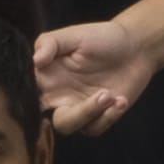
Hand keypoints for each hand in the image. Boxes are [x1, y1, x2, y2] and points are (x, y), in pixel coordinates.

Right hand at [34, 16, 153, 136]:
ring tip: (109, 95)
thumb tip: (35, 60)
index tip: (47, 95)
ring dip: (90, 113)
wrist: (136, 47)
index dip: (29, 101)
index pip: (28, 95)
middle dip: (68, 115)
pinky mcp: (97, 116)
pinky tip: (120, 100)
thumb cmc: (102, 37)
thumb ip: (49, 43)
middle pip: (45, 119)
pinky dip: (108, 117)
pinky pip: (93, 128)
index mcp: (47, 77)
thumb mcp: (73, 35)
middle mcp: (58, 95)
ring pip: (69, 126)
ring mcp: (78, 108)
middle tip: (95, 96)